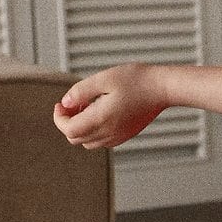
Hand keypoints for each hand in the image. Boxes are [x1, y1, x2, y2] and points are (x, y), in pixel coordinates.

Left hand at [53, 62, 167, 149]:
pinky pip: (102, 141)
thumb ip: (80, 91)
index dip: (59, 118)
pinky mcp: (126, 134)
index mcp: (101, 118)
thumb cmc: (137, 80)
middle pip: (76, 138)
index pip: (69, 130)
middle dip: (68, 122)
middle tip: (73, 104)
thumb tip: (65, 102)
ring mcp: (119, 136)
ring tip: (87, 107)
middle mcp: (109, 132)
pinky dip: (94, 131)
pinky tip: (100, 113)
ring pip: (88, 142)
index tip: (60, 105)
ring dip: (81, 128)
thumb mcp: (103, 78)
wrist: (163, 88)